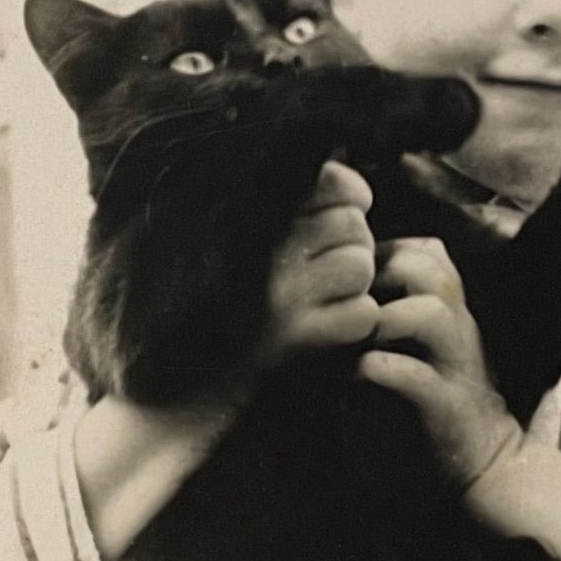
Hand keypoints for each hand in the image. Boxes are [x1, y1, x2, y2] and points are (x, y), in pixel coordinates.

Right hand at [260, 161, 379, 366]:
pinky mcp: (298, 338)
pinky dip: (355, 322)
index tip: (336, 218)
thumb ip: (308, 202)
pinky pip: (363, 312)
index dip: (348, 197)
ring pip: (360, 265)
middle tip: (326, 271)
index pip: (331, 182)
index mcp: (254, 216)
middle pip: (353, 225)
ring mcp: (281, 295)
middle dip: (352, 246)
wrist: (198, 378)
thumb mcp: (259, 239)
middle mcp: (265, 249)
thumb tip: (359, 192)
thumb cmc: (240, 299)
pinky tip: (328, 328)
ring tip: (326, 299)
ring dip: (355, 286)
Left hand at [359, 237, 522, 487]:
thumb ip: (396, 313)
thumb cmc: (433, 402)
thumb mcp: (420, 347)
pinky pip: (415, 376)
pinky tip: (358, 378)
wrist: (481, 464)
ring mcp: (455, 365)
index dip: (381, 256)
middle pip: (426, 265)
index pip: (422, 250)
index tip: (351, 286)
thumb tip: (340, 287)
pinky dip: (380, 371)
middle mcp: (457, 328)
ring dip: (383, 320)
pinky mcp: (445, 407)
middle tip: (347, 307)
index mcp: (450, 310)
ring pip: (429, 312)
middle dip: (379, 276)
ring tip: (355, 341)